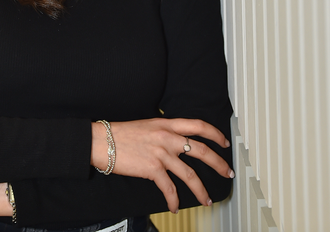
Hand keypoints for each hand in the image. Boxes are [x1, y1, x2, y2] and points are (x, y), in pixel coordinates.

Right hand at [91, 118, 233, 213]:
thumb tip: (176, 140)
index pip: (198, 125)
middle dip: (219, 163)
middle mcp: (167, 137)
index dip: (215, 133)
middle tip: (227, 172)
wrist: (102, 141)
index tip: (224, 141)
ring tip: (207, 200)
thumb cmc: (121, 134)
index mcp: (166, 124)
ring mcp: (161, 153)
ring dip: (201, 190)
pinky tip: (175, 206)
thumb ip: (164, 131)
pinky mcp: (152, 168)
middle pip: (202, 150)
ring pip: (190, 174)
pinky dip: (174, 200)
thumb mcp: (147, 125)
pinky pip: (169, 188)